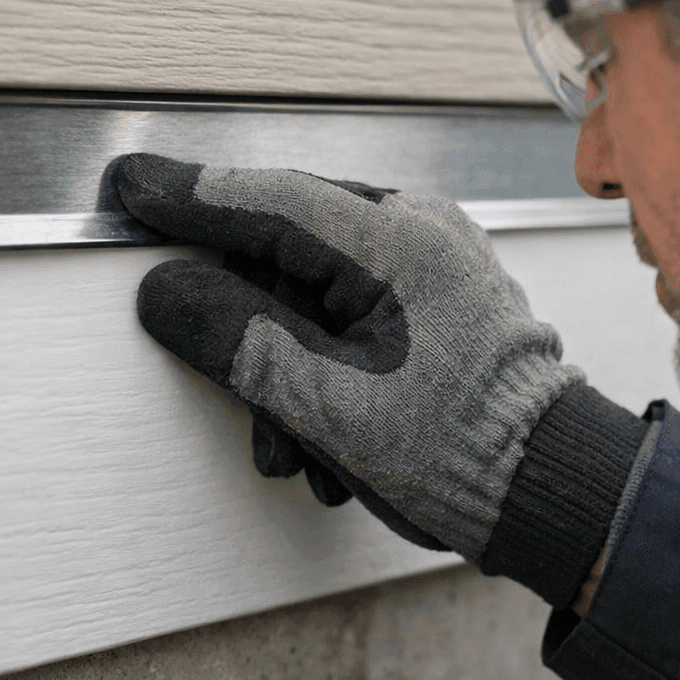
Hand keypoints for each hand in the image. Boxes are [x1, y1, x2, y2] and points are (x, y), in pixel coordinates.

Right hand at [113, 152, 585, 562]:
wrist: (552, 493)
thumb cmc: (465, 451)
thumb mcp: (327, 402)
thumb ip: (237, 337)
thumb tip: (166, 291)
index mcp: (400, 240)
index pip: (268, 198)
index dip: (188, 195)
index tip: (128, 186)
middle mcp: (421, 234)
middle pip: (285, 252)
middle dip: (250, 335)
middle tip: (239, 402)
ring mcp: (432, 265)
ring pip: (312, 295)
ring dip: (287, 374)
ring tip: (299, 451)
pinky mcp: (436, 300)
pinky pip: (349, 316)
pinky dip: (324, 374)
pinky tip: (330, 442)